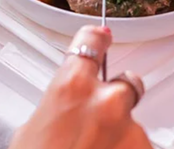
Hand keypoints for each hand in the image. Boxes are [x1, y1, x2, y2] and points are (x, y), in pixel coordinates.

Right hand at [9, 26, 150, 148]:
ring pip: (134, 123)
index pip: (92, 43)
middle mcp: (107, 101)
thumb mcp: (33, 129)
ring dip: (121, 136)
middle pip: (127, 83)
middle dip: (118, 96)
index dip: (98, 38)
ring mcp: (131, 131)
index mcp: (72, 86)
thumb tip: (68, 106)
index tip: (103, 35)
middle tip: (99, 121)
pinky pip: (139, 147)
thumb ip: (59, 106)